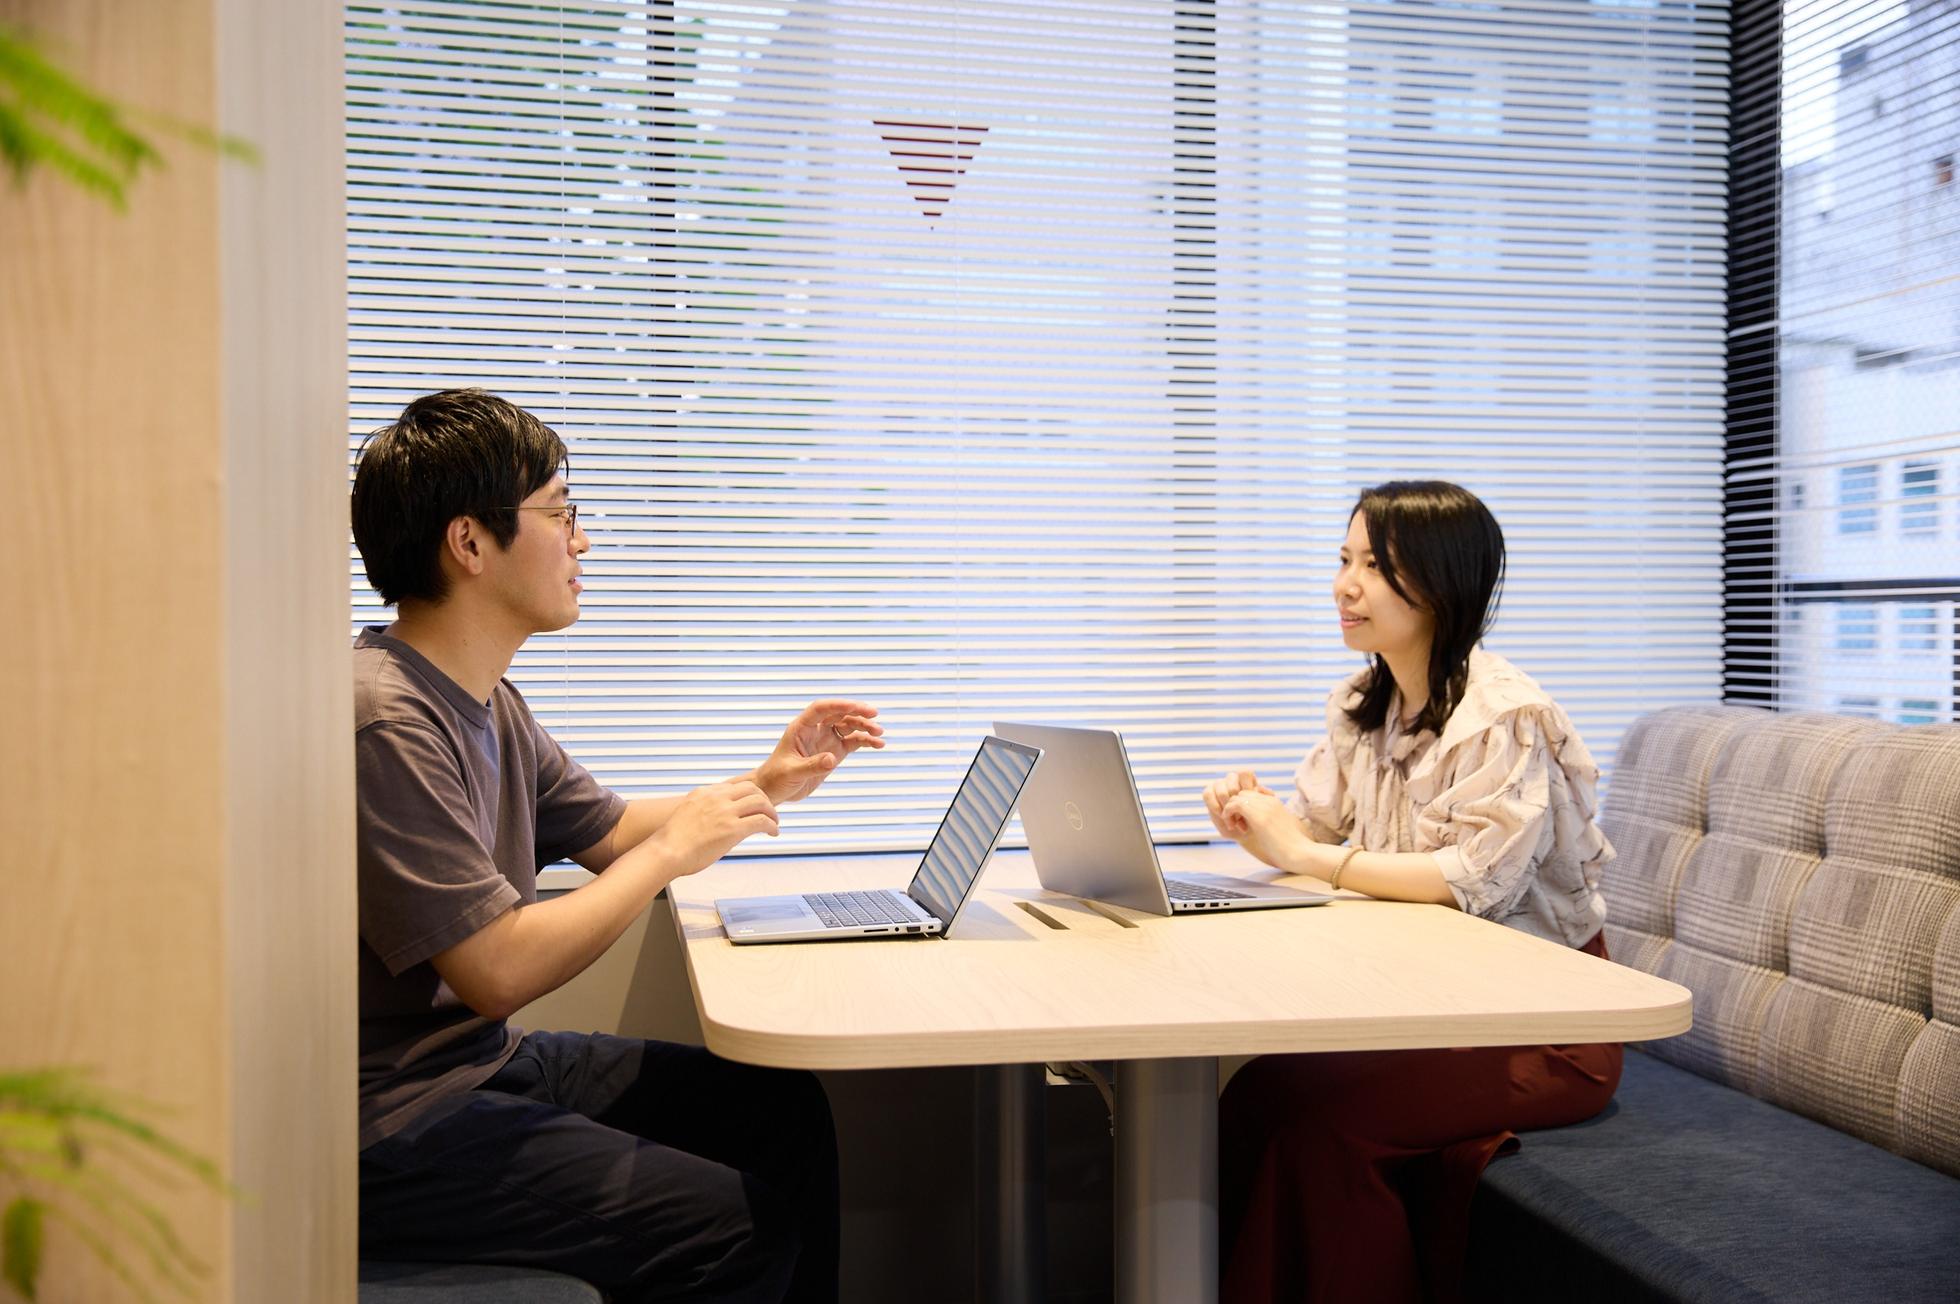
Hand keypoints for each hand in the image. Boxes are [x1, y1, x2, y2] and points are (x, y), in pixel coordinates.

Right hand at [657, 780, 778, 876]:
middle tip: (769, 812)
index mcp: (704, 792)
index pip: (735, 786)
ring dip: (771, 812)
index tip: (755, 804)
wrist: (666, 852)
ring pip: (760, 802)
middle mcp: (716, 798)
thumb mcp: (688, 814)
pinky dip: (771, 825)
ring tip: (774, 823)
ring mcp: (725, 812)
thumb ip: (704, 811)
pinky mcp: (732, 828)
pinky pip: (761, 821)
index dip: (749, 795)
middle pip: (752, 789)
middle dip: (764, 800)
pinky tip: (773, 832)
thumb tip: (716, 821)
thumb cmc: (673, 842)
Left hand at [752, 699, 884, 803]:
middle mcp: (815, 730)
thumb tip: (832, 759)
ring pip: (848, 726)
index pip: (821, 709)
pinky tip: (878, 744)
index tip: (856, 706)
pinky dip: (865, 741)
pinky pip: (852, 742)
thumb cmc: (776, 778)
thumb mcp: (792, 772)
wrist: (774, 790)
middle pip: (839, 714)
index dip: (839, 705)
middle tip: (874, 715)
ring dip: (864, 727)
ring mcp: (826, 740)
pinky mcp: (834, 753)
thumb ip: (811, 765)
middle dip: (857, 712)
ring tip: (880, 733)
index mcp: (801, 728)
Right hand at [1203, 770, 1274, 839]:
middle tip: (1242, 816)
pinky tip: (1222, 816)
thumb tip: (1262, 788)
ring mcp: (1220, 785)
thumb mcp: (1263, 810)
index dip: (1246, 786)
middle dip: (1236, 801)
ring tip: (1234, 821)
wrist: (1245, 834)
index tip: (1250, 802)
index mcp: (1247, 780)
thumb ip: (1264, 797)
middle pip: (1232, 781)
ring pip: (1221, 789)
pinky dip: (1215, 807)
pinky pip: (1208, 794)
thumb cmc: (1256, 821)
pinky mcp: (1209, 793)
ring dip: (1227, 807)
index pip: (1245, 773)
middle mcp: (1233, 780)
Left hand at [1221, 789, 1306, 870]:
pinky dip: (1228, 814)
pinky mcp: (1258, 816)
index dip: (1242, 806)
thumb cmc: (1290, 846)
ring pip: (1236, 797)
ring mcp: (1264, 806)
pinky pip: (1233, 804)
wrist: (1300, 852)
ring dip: (1230, 810)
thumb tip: (1258, 826)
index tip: (1242, 822)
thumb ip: (1267, 820)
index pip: (1251, 793)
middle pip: (1242, 793)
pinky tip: (1233, 827)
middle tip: (1236, 824)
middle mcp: (1269, 800)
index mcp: (1274, 802)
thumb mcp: (1278, 827)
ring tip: (1233, 826)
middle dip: (1234, 806)